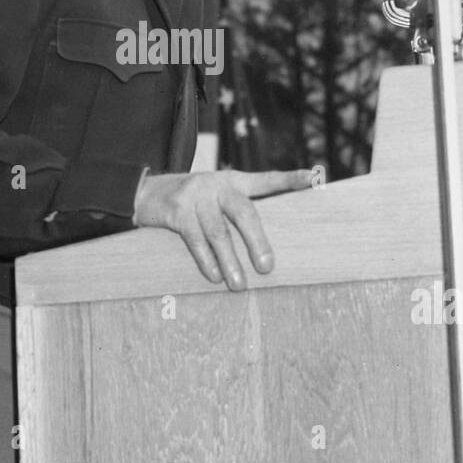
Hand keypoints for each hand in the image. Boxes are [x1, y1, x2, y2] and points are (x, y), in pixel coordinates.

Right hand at [132, 169, 315, 289]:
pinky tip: (214, 276)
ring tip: (239, 284)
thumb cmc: (193, 203)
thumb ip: (238, 213)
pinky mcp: (176, 210)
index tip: (315, 178)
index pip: (267, 180)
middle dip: (257, 240)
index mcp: (234, 181)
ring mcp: (195, 196)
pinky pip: (195, 239)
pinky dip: (206, 260)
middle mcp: (217, 184)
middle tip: (267, 266)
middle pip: (243, 211)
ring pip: (218, 232)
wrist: (146, 193)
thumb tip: (265, 251)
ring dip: (230, 261)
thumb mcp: (216, 198)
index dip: (291, 180)